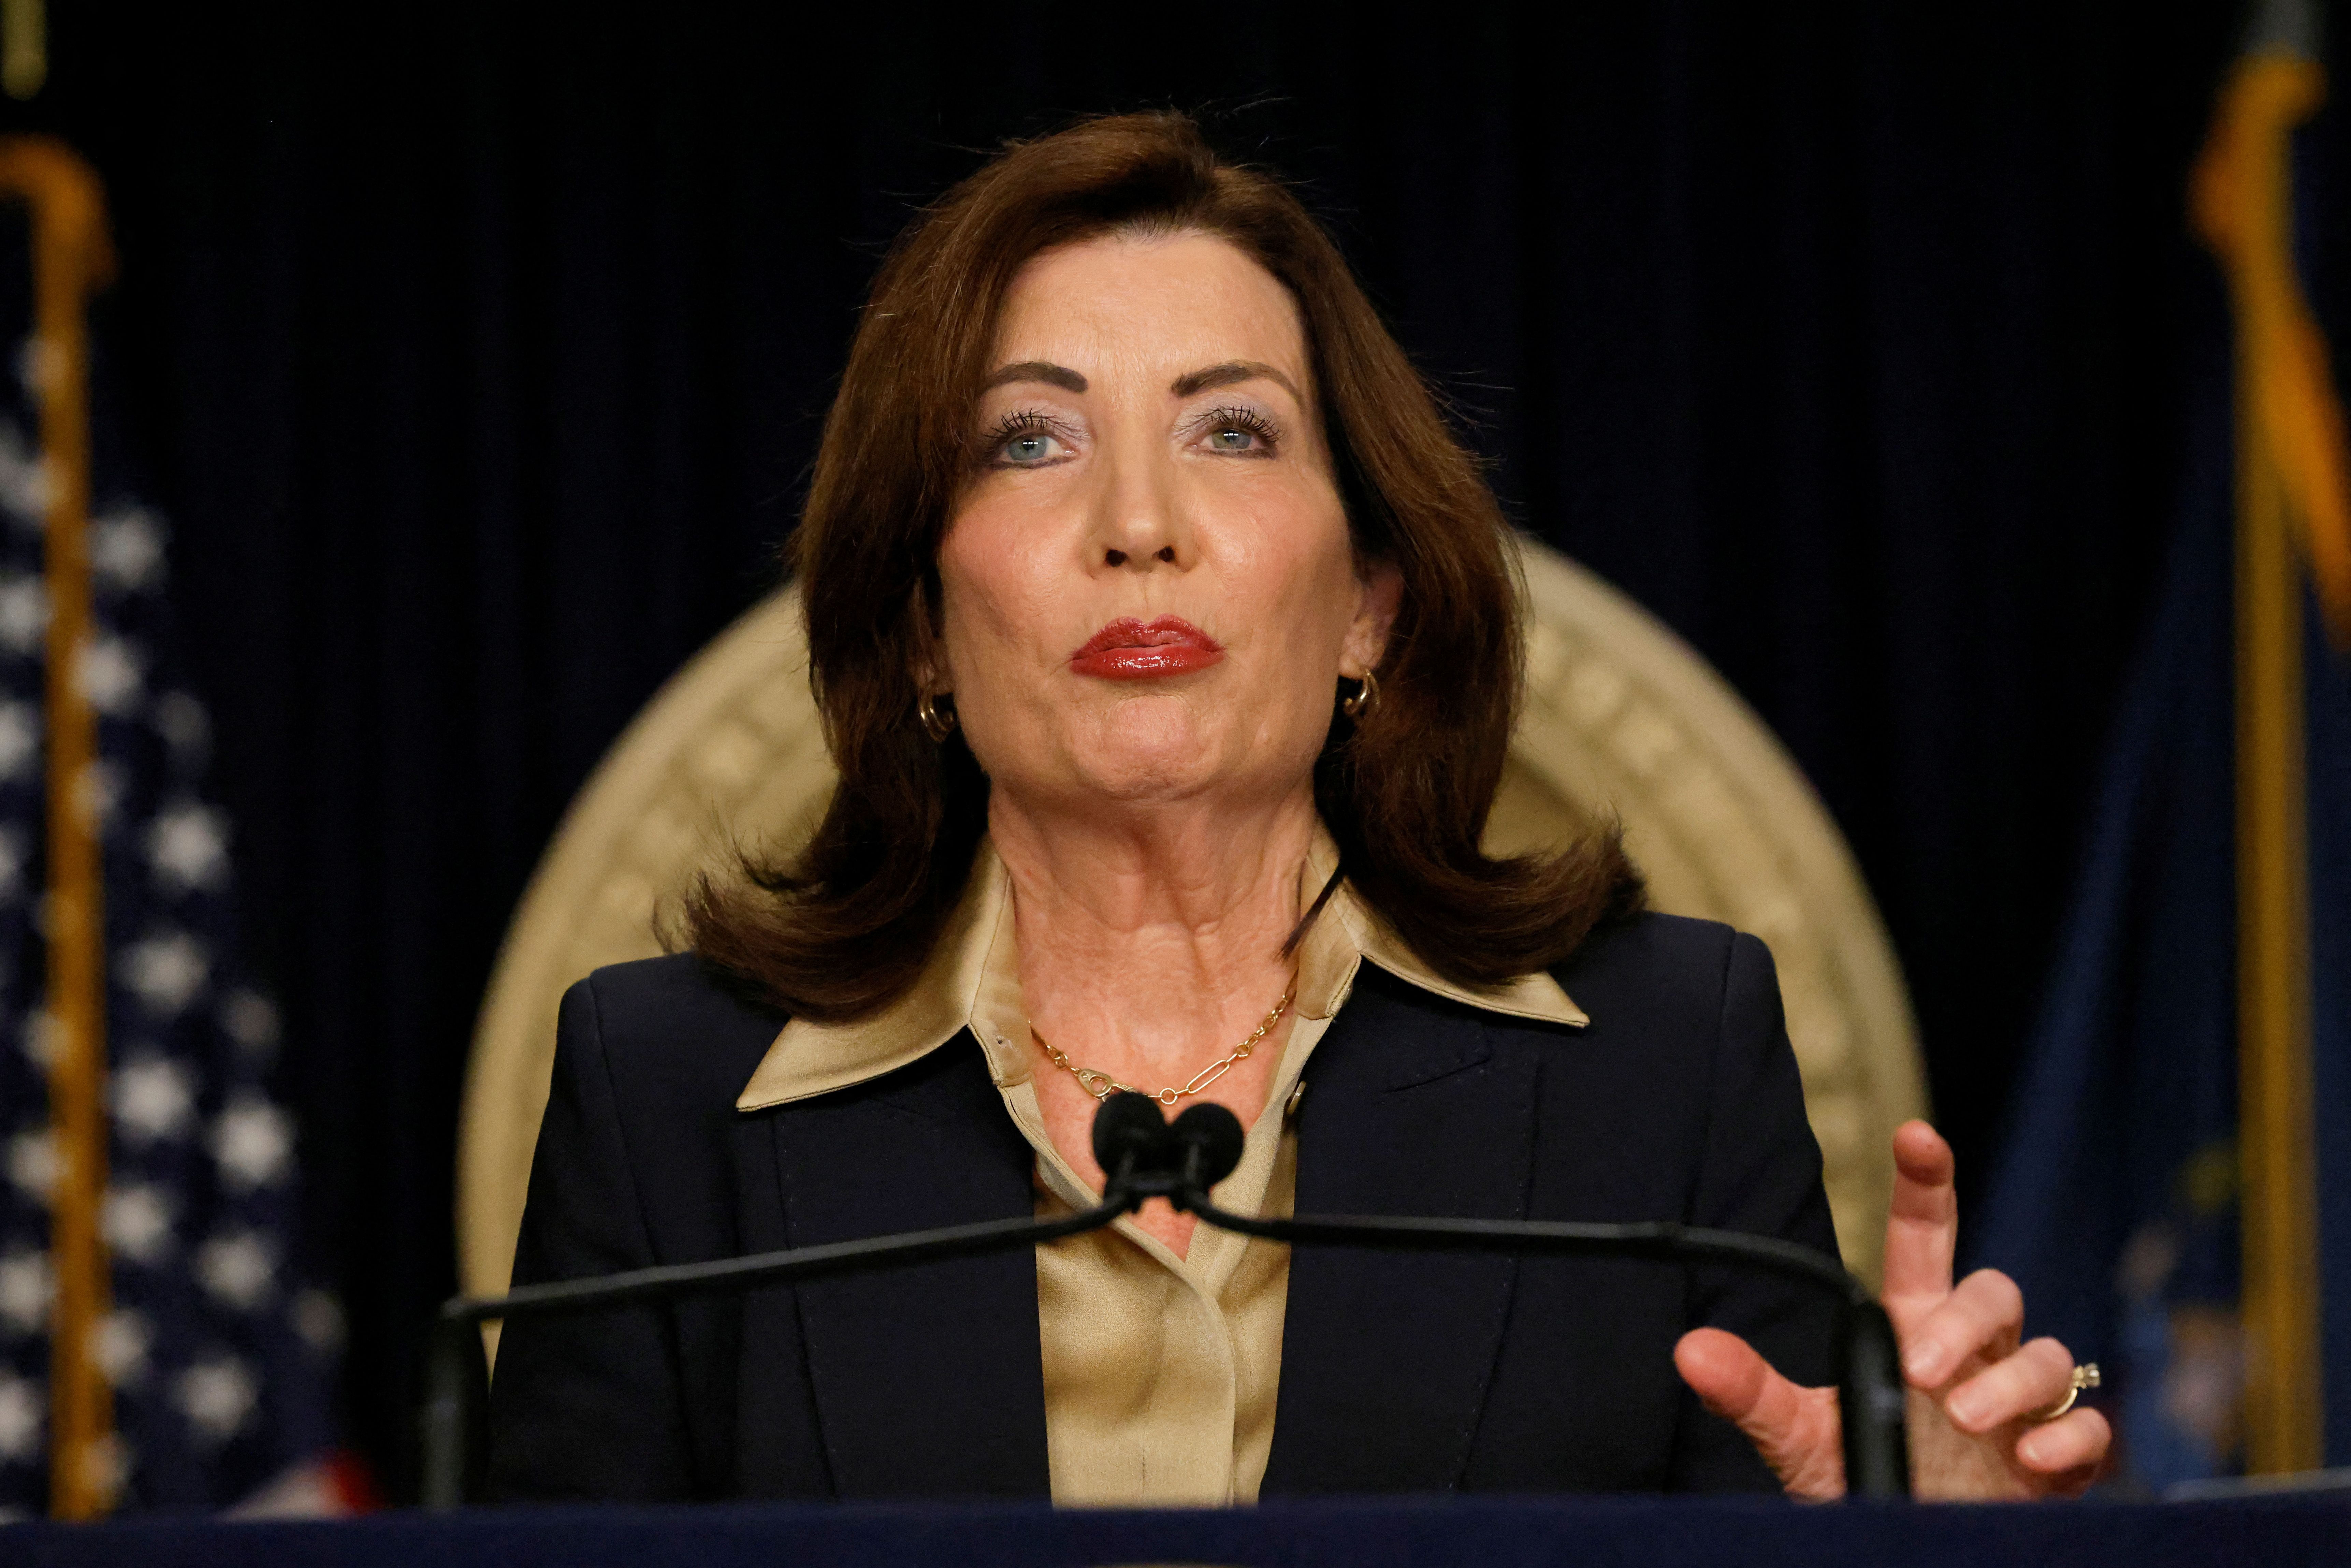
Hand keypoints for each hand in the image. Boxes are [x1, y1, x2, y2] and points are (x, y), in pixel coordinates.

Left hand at [1672, 1120, 2110, 1499]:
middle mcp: (1973, 1354)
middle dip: (1963, 1321)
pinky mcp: (2057, 1459)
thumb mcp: (1799, 1439)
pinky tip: (2031, 1458)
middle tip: (1922, 1370)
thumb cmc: (1859, 1480)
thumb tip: (1690, 1352)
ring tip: (1965, 1418)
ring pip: (2047, 1355)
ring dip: (2008, 1382)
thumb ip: (1751, 1394)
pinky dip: (2068, 1437)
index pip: (1923, 1239)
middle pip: (1992, 1291)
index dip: (1925, 1183)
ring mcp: (2019, 1405)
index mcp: (1913, 1329)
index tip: (1916, 1136)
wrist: (1906, 1545)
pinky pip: (2086, 1426)